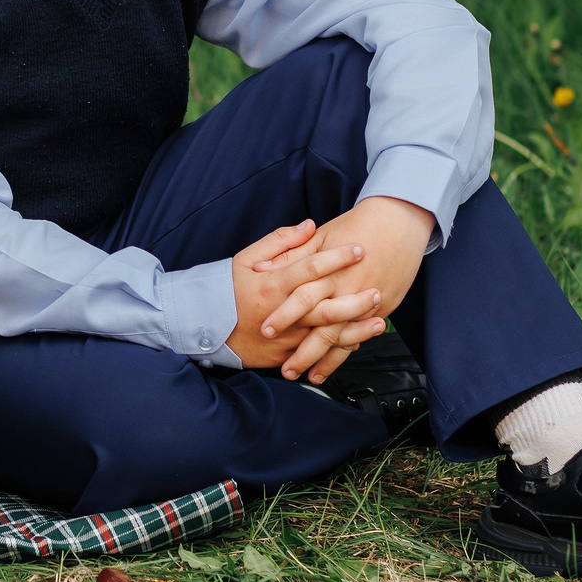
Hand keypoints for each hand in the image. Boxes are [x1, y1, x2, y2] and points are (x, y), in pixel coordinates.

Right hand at [224, 221, 382, 370]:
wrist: (200, 327)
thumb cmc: (225, 288)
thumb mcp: (246, 258)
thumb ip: (280, 241)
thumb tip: (310, 226)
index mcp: (273, 284)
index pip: (311, 268)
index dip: (337, 257)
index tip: (359, 249)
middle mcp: (281, 312)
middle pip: (325, 306)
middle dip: (355, 300)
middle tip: (377, 290)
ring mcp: (283, 337)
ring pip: (325, 335)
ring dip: (355, 329)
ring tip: (380, 321)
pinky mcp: (282, 355)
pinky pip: (314, 352)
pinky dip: (337, 348)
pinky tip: (356, 342)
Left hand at [251, 197, 433, 384]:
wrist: (399, 222)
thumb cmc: (357, 225)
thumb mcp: (321, 236)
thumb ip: (290, 254)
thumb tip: (261, 268)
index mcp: (329, 269)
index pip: (301, 296)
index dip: (283, 315)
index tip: (266, 332)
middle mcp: (347, 289)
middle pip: (322, 326)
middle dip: (303, 351)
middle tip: (285, 370)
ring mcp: (366, 301)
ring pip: (342, 338)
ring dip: (324, 360)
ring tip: (308, 377)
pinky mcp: (383, 307)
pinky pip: (361, 335)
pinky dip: (346, 352)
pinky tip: (334, 365)